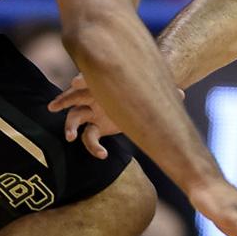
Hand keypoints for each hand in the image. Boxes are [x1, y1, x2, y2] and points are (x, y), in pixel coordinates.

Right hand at [50, 74, 185, 159]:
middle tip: (53, 106)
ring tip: (69, 137)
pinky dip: (94, 146)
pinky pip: (90, 137)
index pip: (87, 80)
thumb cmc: (145, 90)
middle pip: (72, 97)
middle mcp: (95, 97)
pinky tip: (103, 155)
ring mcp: (94, 112)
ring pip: (74, 118)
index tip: (76, 82)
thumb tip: (183, 93)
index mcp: (104, 84)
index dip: (80, 81)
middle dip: (63, 99)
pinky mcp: (98, 127)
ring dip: (70, 127)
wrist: (141, 97)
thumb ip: (165, 93)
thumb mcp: (153, 90)